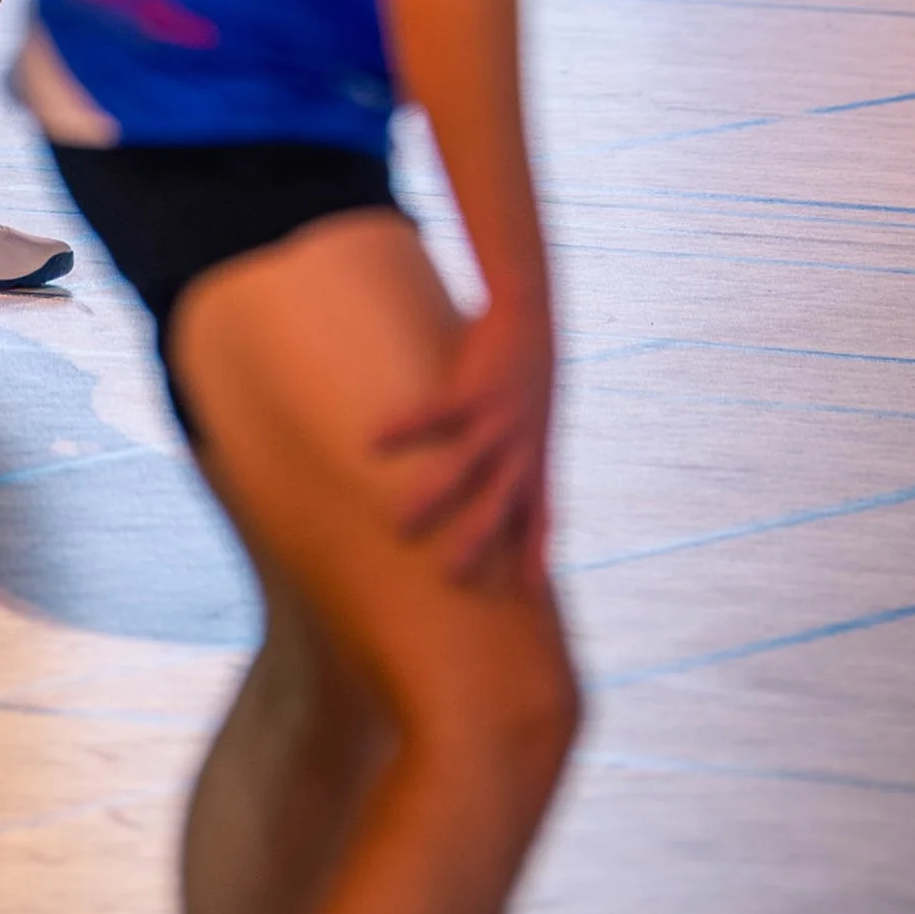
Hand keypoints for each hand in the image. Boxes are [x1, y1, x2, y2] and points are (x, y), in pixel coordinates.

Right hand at [372, 294, 552, 585]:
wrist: (532, 316)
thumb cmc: (528, 373)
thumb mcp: (534, 421)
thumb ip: (518, 454)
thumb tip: (493, 482)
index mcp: (536, 457)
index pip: (543, 516)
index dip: (538, 555)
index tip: (531, 596)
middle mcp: (521, 446)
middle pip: (501, 505)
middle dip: (478, 542)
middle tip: (449, 576)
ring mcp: (498, 419)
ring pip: (464, 467)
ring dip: (433, 498)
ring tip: (399, 523)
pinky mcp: (473, 389)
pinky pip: (434, 414)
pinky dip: (404, 428)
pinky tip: (371, 440)